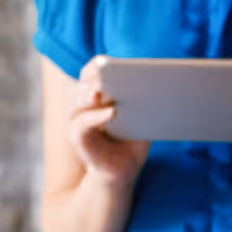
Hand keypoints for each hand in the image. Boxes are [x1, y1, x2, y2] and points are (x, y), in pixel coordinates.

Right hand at [66, 60, 146, 186]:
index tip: (108, 63)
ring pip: (78, 99)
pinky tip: (111, 113)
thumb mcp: (140, 117)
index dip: (97, 66)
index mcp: (97, 93)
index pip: (91, 71)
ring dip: (90, 94)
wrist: (122, 169)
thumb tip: (154, 86)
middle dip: (94, 78)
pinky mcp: (77, 136)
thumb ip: (141, 102)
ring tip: (102, 93)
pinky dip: (96, 117)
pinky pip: (83, 122)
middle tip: (108, 75)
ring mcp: (77, 119)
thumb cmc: (132, 140)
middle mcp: (83, 103)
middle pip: (84, 83)